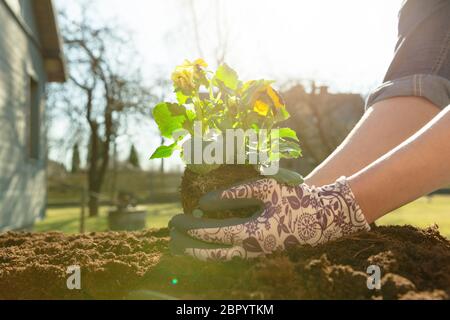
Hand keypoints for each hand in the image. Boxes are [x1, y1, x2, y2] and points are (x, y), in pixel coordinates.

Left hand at [169, 177, 369, 260]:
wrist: (324, 215)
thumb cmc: (296, 197)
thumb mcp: (266, 188)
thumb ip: (235, 193)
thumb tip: (205, 202)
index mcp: (255, 233)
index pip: (215, 234)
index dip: (193, 228)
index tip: (176, 220)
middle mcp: (254, 249)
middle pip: (214, 256)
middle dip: (190, 247)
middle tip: (171, 236)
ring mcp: (257, 253)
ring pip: (222, 260)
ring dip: (199, 252)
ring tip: (179, 244)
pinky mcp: (260, 251)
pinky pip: (231, 256)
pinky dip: (213, 252)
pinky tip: (203, 244)